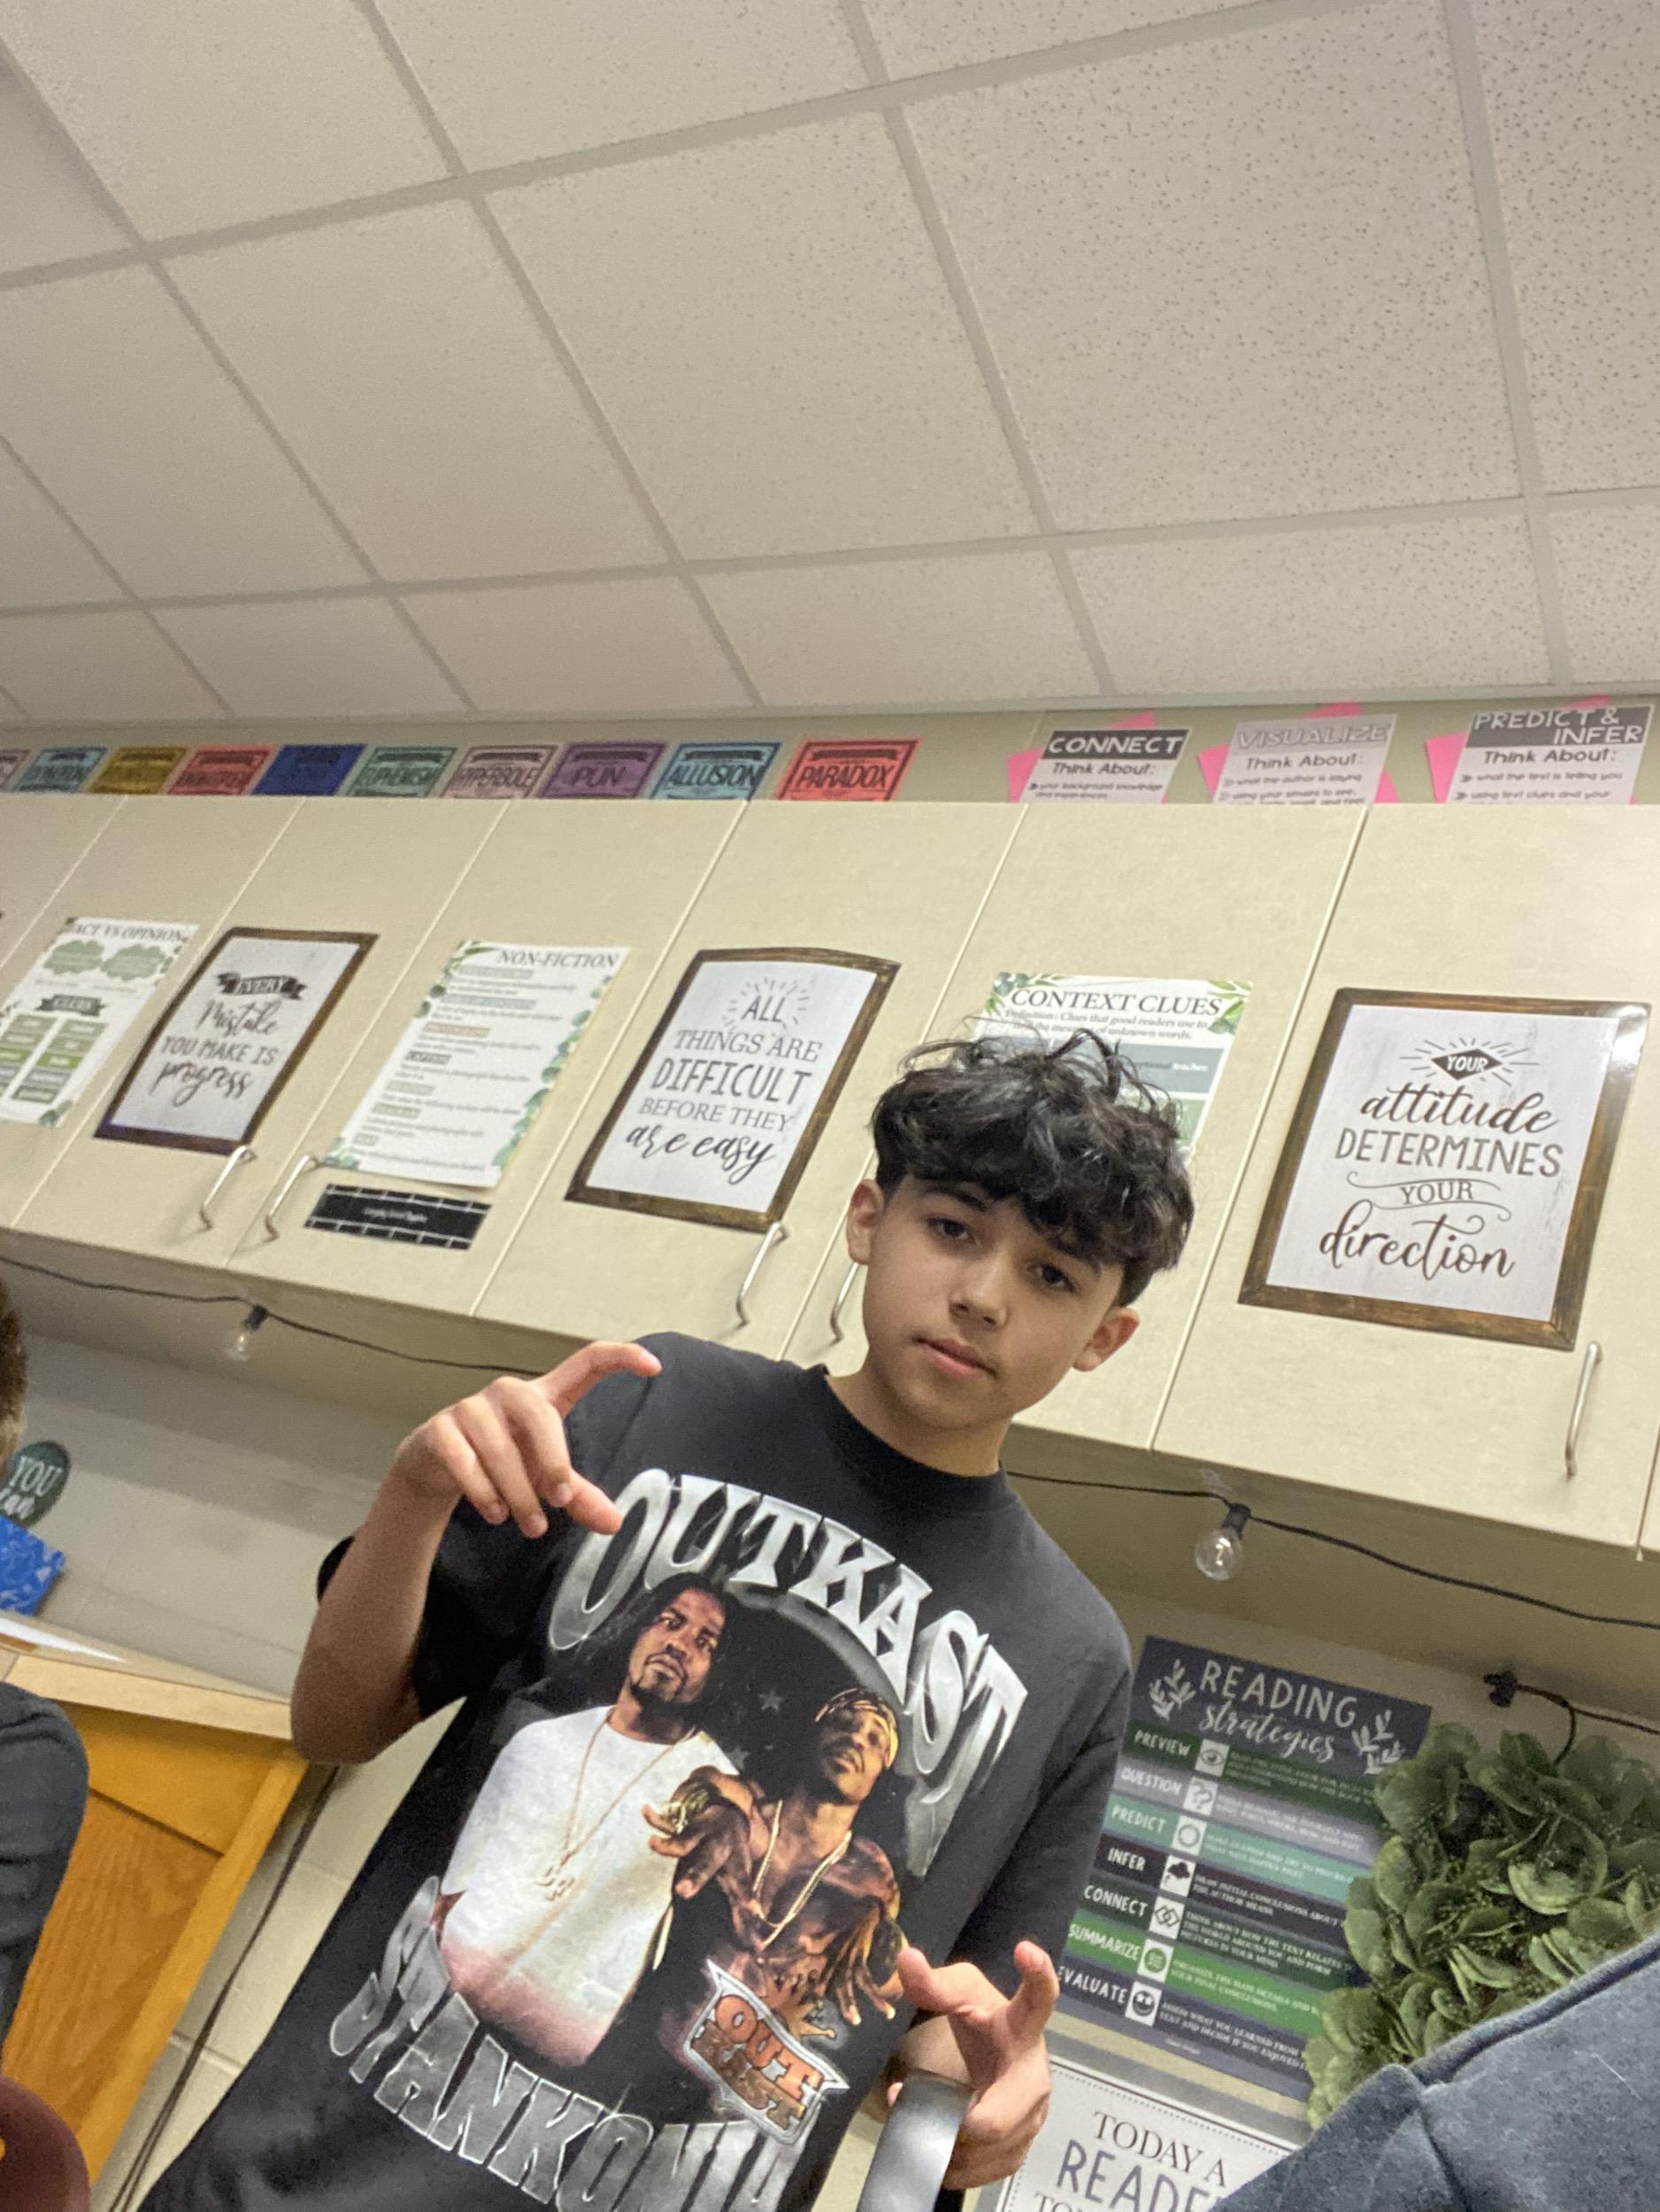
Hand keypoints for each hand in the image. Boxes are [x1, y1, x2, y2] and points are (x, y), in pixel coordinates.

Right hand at [386, 1340, 659, 1539]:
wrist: (434, 1466)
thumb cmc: (502, 1463)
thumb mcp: (543, 1478)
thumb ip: (577, 1495)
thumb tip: (614, 1524)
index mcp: (543, 1397)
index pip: (586, 1362)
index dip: (620, 1357)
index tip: (654, 1365)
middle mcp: (508, 1393)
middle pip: (540, 1415)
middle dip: (554, 1463)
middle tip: (561, 1502)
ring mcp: (471, 1408)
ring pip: (501, 1450)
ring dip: (518, 1493)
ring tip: (529, 1525)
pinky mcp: (440, 1430)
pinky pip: (465, 1460)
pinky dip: (483, 1492)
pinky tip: (495, 1512)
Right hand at [644, 1782, 754, 1901]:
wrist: (732, 1811)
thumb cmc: (733, 1856)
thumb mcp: (741, 1879)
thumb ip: (743, 1912)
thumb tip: (757, 1951)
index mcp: (735, 1862)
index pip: (739, 1884)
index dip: (743, 1900)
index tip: (749, 1911)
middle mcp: (719, 1847)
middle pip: (707, 1863)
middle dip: (695, 1876)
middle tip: (680, 1891)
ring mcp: (702, 1833)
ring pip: (686, 1840)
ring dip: (670, 1845)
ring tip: (652, 1844)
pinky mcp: (686, 1823)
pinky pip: (668, 1820)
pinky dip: (656, 1818)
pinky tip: (646, 1811)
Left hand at [893, 1941, 1056, 2188]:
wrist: (1000, 2056)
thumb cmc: (983, 2019)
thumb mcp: (959, 1993)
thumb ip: (933, 1983)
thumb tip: (905, 1958)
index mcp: (1022, 2023)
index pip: (1039, 1998)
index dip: (1037, 1974)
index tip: (1025, 1949)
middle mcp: (1036, 2072)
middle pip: (1002, 2116)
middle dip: (959, 2121)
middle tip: (921, 2104)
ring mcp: (1034, 2114)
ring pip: (992, 2148)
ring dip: (951, 2141)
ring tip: (922, 2118)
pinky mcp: (1023, 2145)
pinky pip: (991, 2169)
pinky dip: (958, 2164)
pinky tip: (939, 2149)